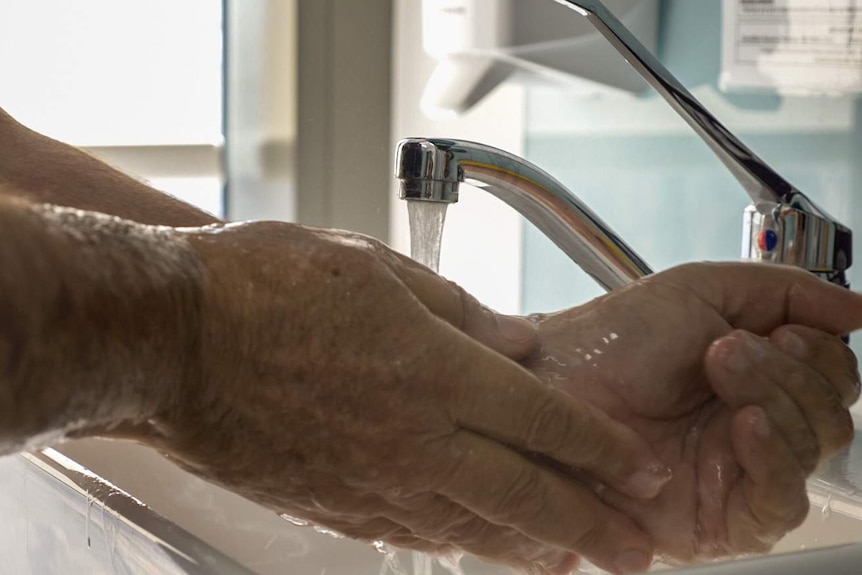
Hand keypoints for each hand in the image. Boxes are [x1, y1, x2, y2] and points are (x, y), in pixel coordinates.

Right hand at [128, 222, 671, 574]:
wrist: (170, 341)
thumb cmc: (262, 288)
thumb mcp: (375, 268)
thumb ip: (459, 312)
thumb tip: (517, 344)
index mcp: (432, 371)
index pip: (543, 418)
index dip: (600, 448)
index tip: (639, 468)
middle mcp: (413, 438)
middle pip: (525, 496)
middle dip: (591, 525)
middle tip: (638, 551)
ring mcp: (372, 481)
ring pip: (474, 528)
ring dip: (532, 547)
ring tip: (572, 561)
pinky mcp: (333, 505)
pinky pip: (415, 531)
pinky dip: (459, 541)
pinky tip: (479, 545)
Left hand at [523, 263, 861, 562]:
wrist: (558, 381)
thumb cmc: (612, 340)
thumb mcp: (701, 291)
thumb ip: (785, 291)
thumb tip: (855, 307)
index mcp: (755, 376)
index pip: (831, 375)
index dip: (820, 351)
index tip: (781, 329)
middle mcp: (751, 424)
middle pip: (832, 413)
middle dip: (793, 370)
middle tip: (732, 348)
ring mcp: (737, 471)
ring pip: (814, 450)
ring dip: (778, 398)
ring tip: (722, 367)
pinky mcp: (721, 517)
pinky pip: (780, 502)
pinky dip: (775, 455)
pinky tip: (746, 423)